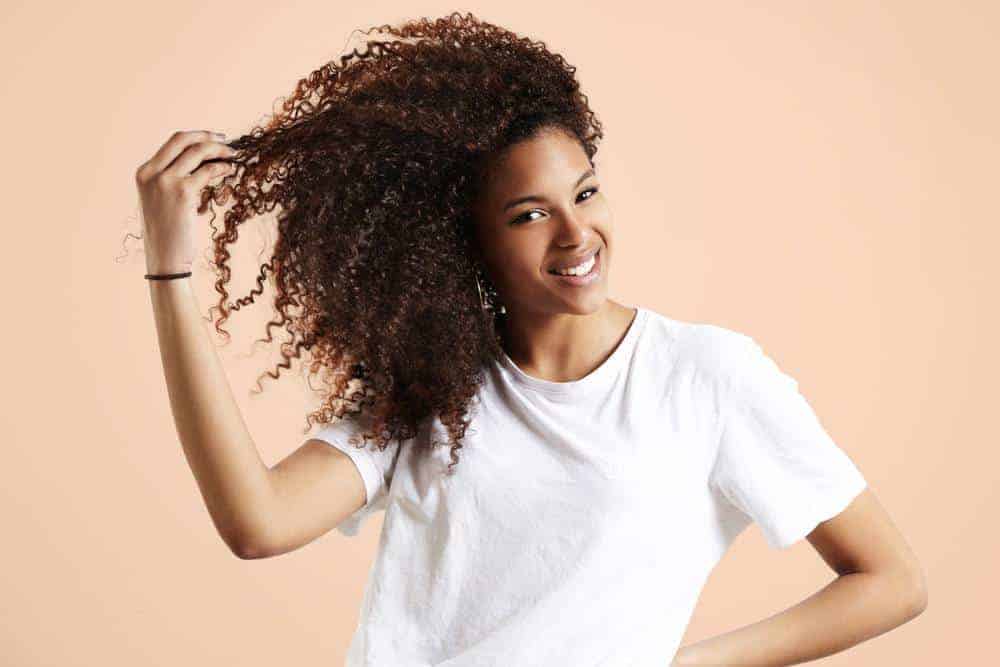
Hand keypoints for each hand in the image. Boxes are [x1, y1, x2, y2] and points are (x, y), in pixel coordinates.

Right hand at [134, 130, 236, 273]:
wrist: (165, 260)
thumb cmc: (168, 235)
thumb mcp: (162, 201)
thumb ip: (172, 180)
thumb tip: (199, 164)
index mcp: (144, 172)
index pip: (172, 143)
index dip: (195, 137)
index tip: (212, 138)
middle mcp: (151, 173)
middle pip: (182, 139)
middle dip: (206, 136)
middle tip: (225, 140)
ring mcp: (165, 181)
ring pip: (197, 151)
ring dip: (219, 150)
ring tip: (233, 156)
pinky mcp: (182, 192)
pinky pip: (207, 171)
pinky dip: (221, 167)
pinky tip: (229, 171)